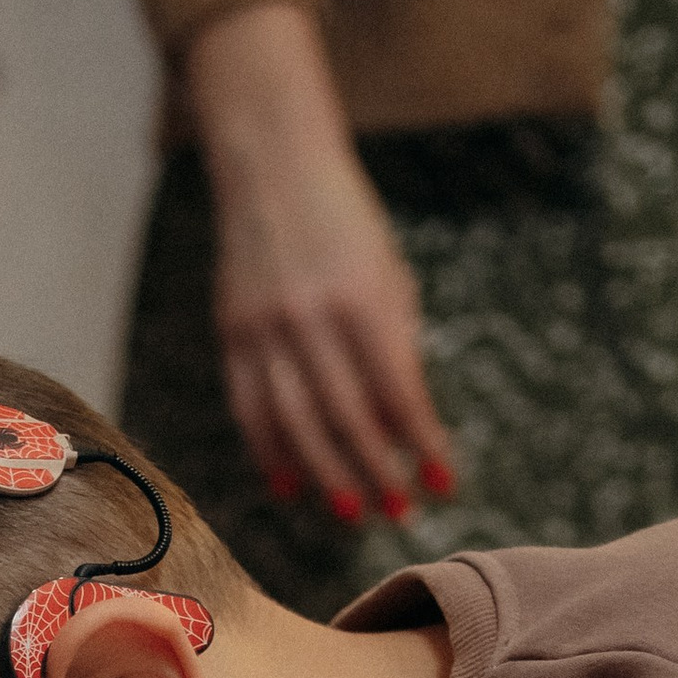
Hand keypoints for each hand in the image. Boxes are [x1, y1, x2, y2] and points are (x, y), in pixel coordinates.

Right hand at [184, 1, 454, 522]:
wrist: (272, 165)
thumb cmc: (346, 223)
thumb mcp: (387, 274)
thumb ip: (395, 345)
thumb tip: (401, 430)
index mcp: (362, 299)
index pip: (399, 391)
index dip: (422, 444)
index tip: (444, 484)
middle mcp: (311, 318)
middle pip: (347, 418)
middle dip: (377, 472)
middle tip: (400, 512)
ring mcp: (265, 329)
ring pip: (296, 424)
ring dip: (327, 476)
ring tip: (354, 512)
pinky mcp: (233, 334)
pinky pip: (251, 409)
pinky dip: (271, 454)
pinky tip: (290, 486)